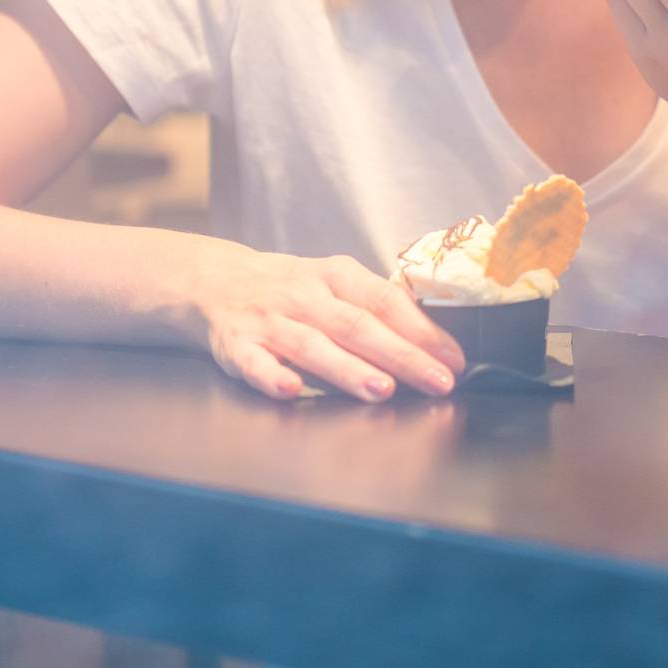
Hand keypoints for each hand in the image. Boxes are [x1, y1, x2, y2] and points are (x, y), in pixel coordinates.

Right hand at [192, 242, 465, 402]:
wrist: (214, 280)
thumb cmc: (290, 289)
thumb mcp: (333, 283)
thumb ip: (373, 308)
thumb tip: (432, 344)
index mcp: (335, 275)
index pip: (385, 300)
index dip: (422, 329)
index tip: (453, 359)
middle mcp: (304, 294)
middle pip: (357, 325)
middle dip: (401, 354)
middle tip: (437, 382)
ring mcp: (269, 319)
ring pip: (313, 344)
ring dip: (348, 368)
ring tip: (382, 389)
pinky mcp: (235, 344)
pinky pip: (254, 362)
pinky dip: (272, 377)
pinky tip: (291, 391)